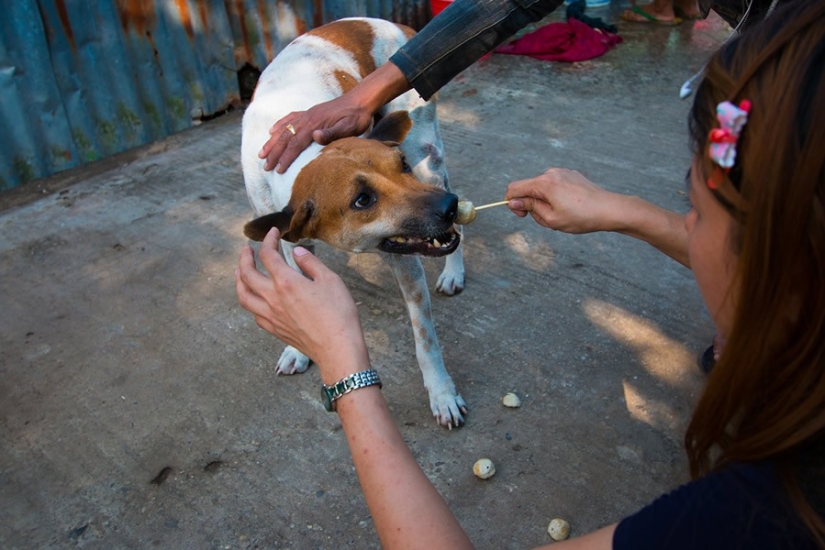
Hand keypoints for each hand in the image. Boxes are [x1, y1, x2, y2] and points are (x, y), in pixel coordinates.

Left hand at [235, 229, 369, 379]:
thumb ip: (310, 263)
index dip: (269, 240)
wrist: (337, 348)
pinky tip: (254, 299)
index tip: (274, 233)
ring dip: (238, 280)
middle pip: (247, 274)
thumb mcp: (330, 280)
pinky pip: (253, 313)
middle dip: (244, 257)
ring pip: (243, 295)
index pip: (268, 255)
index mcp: (286, 282)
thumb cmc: (338, 313)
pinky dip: (250, 301)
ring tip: (239, 272)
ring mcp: (270, 316)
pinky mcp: (274, 329)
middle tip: (247, 250)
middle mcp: (272, 298)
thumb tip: (296, 252)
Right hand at [259, 94, 374, 172]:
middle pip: (286, 138)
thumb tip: (315, 136)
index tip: (278, 170)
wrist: (361, 100)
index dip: (286, 158)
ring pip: (284, 129)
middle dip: (274, 153)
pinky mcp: (310, 112)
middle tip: (265, 167)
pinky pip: (290, 118)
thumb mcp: (349, 127)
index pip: (296, 144)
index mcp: (315, 124)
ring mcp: (307, 114)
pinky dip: (279, 125)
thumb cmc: (356, 117)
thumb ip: (331, 133)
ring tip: (262, 153)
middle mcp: (307, 118)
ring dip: (272, 142)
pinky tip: (272, 131)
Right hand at [505, 168, 621, 233]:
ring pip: (542, 189)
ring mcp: (563, 172)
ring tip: (562, 216)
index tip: (523, 216)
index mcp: (543, 183)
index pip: (514, 188)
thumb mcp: (550, 218)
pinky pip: (555, 186)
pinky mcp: (572, 175)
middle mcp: (551, 173)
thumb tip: (513, 201)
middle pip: (529, 189)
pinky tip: (571, 208)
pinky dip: (555, 197)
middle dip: (533, 205)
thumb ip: (529, 207)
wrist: (610, 209)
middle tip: (549, 220)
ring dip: (545, 203)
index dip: (512, 203)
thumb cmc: (580, 217)